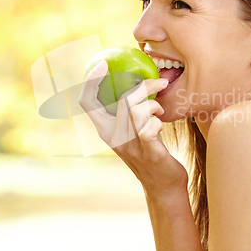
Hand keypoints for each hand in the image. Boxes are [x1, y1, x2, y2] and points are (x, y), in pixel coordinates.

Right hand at [79, 61, 188, 193]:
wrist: (163, 187)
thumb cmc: (150, 152)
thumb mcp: (132, 131)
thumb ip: (128, 112)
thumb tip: (135, 82)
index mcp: (105, 130)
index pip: (87, 102)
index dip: (90, 80)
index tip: (102, 63)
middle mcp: (113, 137)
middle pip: (120, 100)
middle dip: (143, 86)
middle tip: (160, 81)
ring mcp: (130, 146)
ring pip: (135, 110)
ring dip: (154, 104)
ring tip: (160, 108)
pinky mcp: (149, 153)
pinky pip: (149, 128)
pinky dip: (158, 120)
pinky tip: (161, 124)